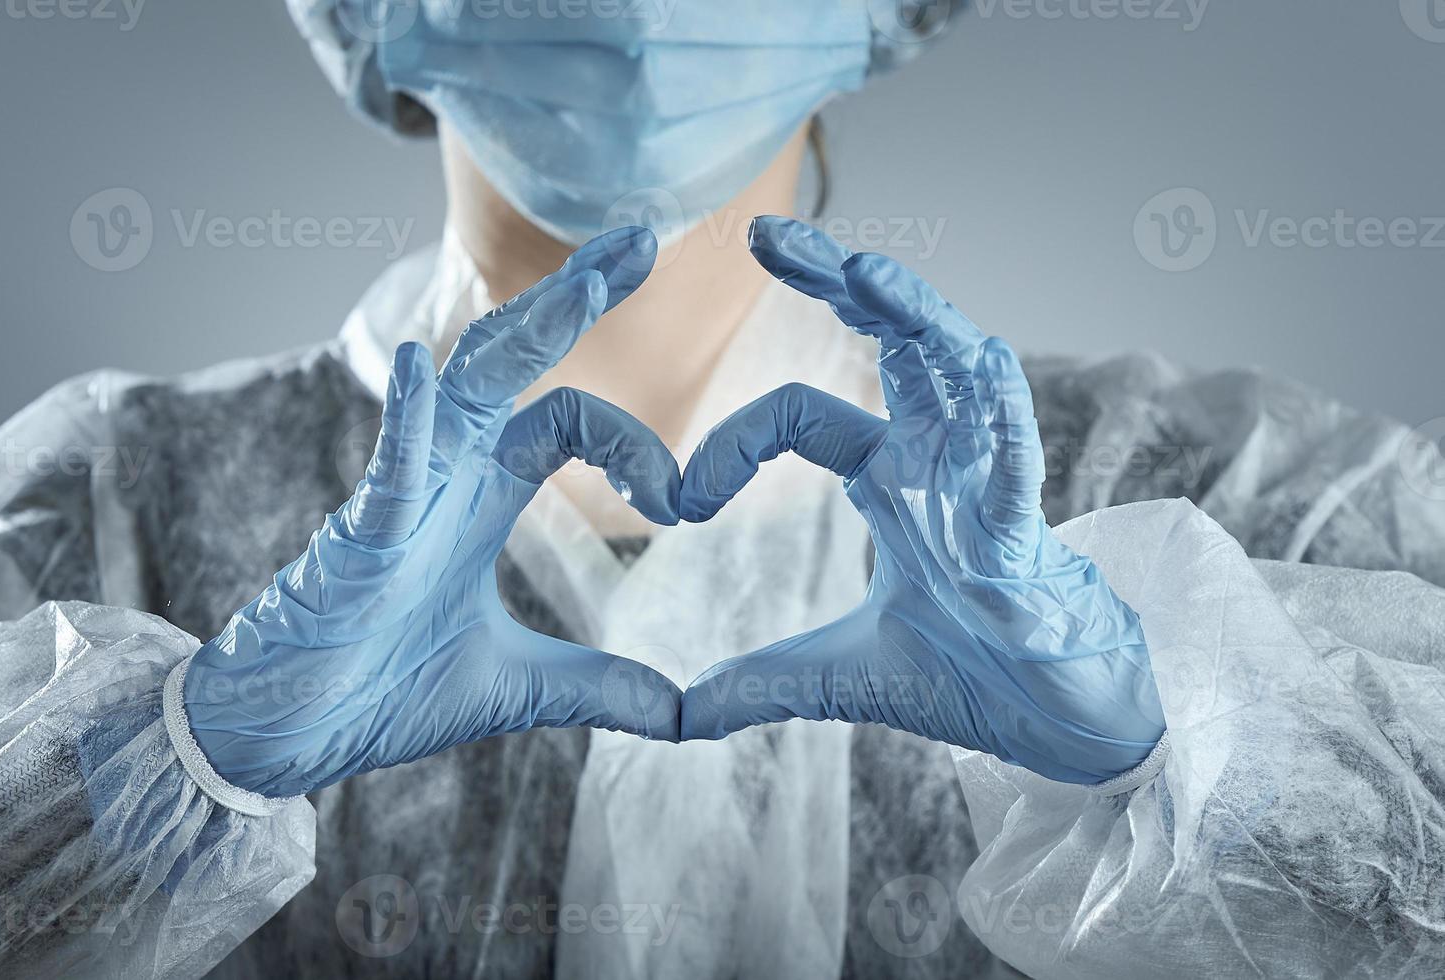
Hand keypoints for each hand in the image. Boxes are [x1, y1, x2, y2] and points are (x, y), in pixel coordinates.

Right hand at [181, 227, 682, 798]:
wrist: (287, 735)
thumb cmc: (381, 691)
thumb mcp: (518, 686)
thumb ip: (598, 685)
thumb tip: (680, 715)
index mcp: (482, 496)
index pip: (568, 420)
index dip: (635, 444)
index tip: (685, 501)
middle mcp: (445, 476)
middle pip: (515, 362)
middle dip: (576, 299)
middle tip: (646, 236)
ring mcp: (400, 497)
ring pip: (462, 386)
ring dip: (522, 331)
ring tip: (583, 280)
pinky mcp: (357, 538)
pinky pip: (386, 466)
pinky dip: (404, 415)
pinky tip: (419, 361)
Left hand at [678, 218, 1164, 783]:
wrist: (1058, 722)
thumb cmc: (968, 674)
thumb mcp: (840, 673)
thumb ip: (758, 682)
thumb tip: (677, 718)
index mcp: (892, 474)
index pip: (802, 416)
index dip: (733, 443)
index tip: (679, 500)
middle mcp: (939, 456)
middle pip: (890, 341)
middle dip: (834, 281)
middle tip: (763, 232)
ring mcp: (985, 479)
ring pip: (956, 366)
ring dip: (913, 314)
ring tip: (860, 270)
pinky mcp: (1024, 525)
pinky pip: (1017, 450)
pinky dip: (1000, 407)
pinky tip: (980, 360)